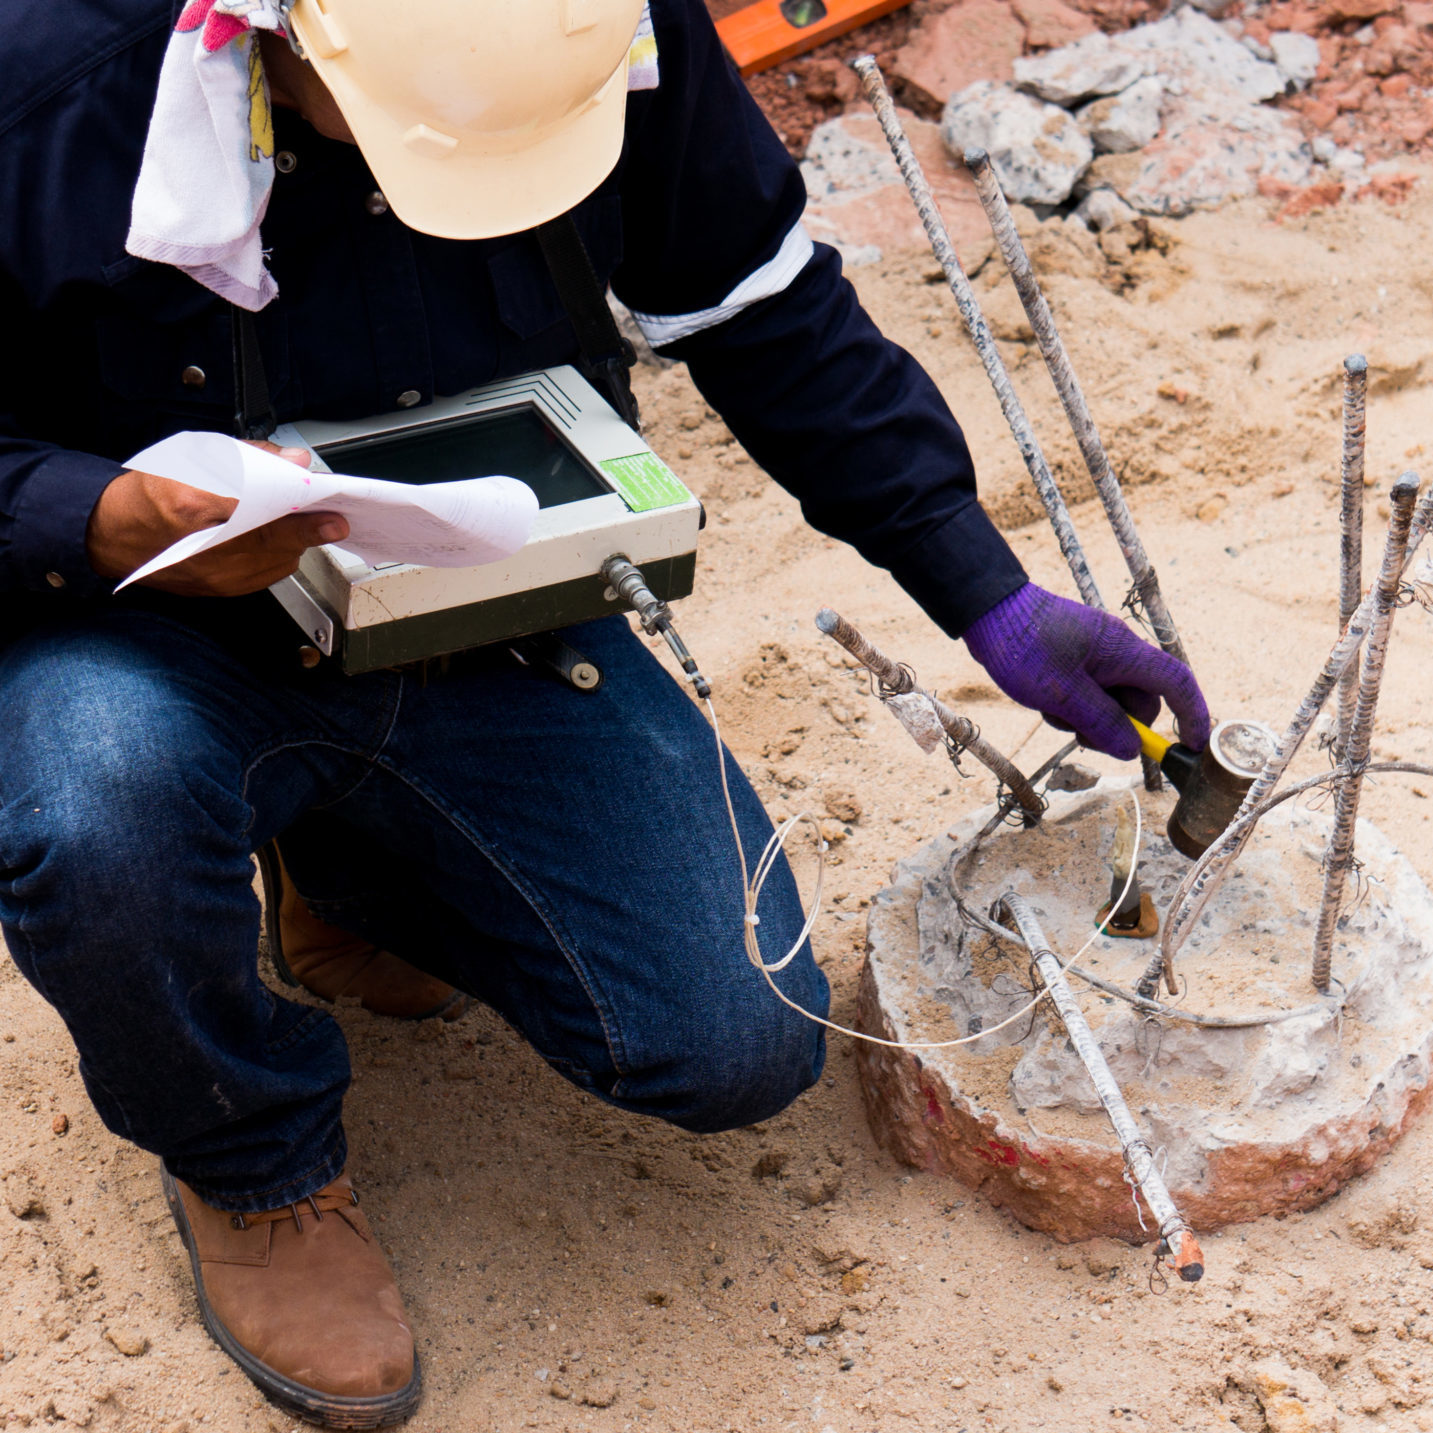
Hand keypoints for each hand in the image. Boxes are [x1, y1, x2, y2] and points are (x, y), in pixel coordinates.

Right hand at [86, 441, 348, 597]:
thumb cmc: (148, 493)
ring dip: (295, 541)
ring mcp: (214, 574)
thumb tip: (293, 460)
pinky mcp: (222, 590)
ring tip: (297, 520)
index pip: (259, 508)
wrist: (111, 534)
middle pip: (276, 539)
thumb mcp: (193, 456)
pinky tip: (275, 539)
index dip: (299, 514)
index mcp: (191, 503)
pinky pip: (267, 573)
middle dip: (309, 528)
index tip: (330, 515)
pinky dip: (279, 555)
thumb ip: (249, 455)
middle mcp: (204, 546)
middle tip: (333, 519)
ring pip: (279, 560)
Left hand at [963, 583, 1209, 759]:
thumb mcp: (1062, 694)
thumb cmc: (1023, 645)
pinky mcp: (1074, 662)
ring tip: (1051, 709)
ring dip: (1085, 718)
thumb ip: (1102, 722)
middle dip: (1116, 727)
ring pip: (1108, 704)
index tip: (1193, 745)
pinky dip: (1070, 707)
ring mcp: (1094, 657)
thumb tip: (1132, 748)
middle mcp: (1116, 652)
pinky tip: (1042, 701)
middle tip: (1081, 736)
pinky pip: (1086, 696)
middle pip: (1138, 702)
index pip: (1176, 683)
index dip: (1191, 714)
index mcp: (1124, 651)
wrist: (985, 610)